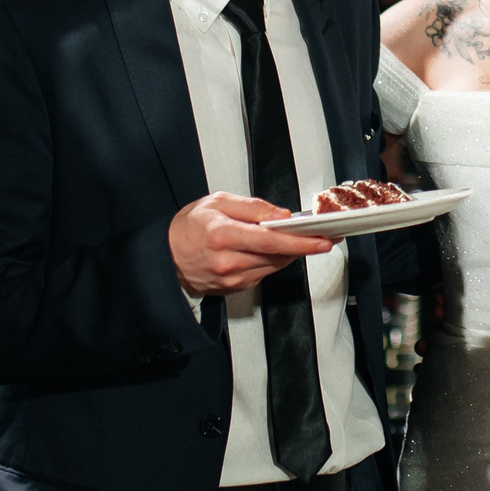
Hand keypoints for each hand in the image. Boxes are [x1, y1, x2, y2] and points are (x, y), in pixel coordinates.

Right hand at [170, 192, 331, 295]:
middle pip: (277, 256)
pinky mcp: (234, 288)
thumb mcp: (217, 202)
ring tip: (298, 239)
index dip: (301, 242)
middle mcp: (228, 261)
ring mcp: (231, 278)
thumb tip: (280, 214)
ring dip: (289, 253)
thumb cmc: (188, 228)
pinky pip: (263, 274)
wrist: (165, 257)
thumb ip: (252, 207)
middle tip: (324, 237)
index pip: (271, 241)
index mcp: (223, 235)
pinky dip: (272, 261)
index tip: (322, 240)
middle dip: (303, 246)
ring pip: (274, 266)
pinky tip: (271, 250)